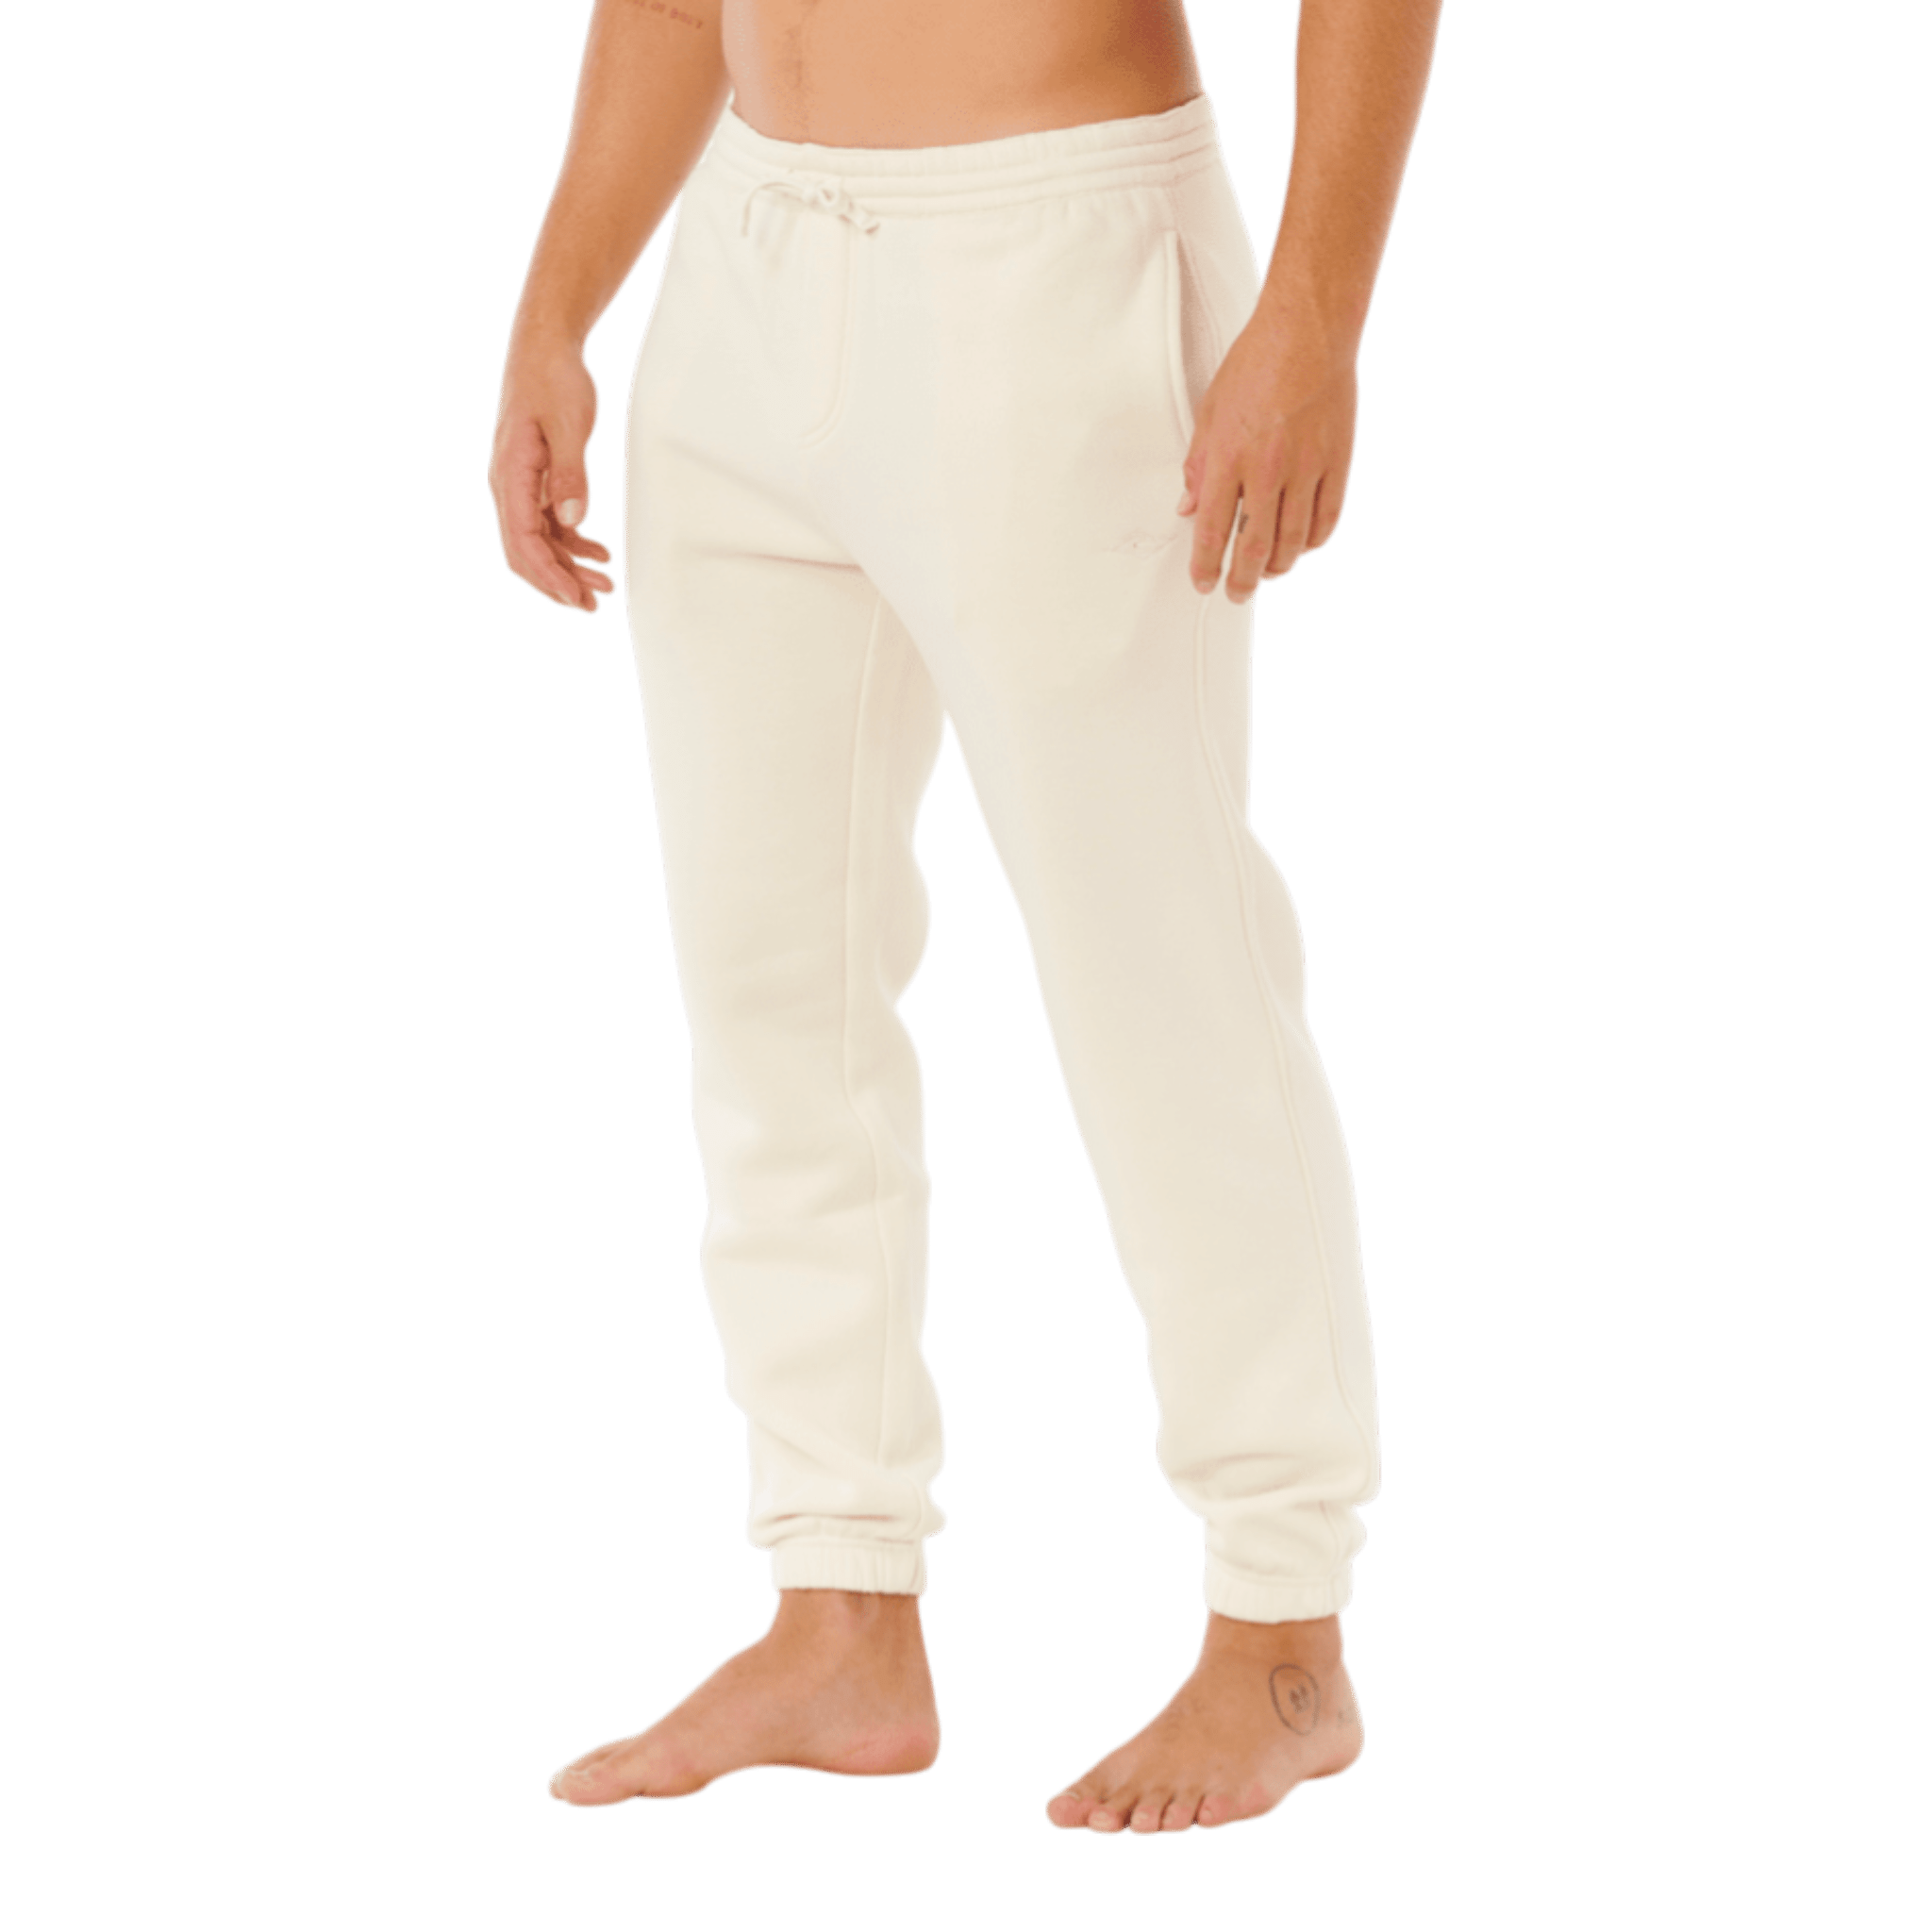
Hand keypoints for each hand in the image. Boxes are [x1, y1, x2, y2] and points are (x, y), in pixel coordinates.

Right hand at [488, 341, 618, 614]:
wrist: (546, 348)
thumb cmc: (553, 379)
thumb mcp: (568, 426)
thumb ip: (570, 475)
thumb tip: (572, 521)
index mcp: (510, 475)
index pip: (523, 542)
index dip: (550, 576)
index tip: (577, 599)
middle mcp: (509, 485)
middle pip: (527, 551)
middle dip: (558, 581)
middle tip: (593, 604)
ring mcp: (521, 484)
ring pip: (540, 541)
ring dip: (569, 566)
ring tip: (603, 585)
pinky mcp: (536, 479)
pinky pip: (549, 523)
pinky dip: (572, 542)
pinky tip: (597, 552)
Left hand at [1175, 301, 1359, 603]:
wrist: (1308, 333)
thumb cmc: (1258, 362)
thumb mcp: (1210, 412)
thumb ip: (1198, 466)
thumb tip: (1189, 507)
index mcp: (1229, 458)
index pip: (1212, 531)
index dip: (1206, 566)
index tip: (1204, 582)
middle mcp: (1268, 470)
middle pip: (1254, 548)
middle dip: (1242, 580)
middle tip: (1236, 593)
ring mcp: (1307, 469)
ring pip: (1294, 541)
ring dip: (1278, 566)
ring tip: (1266, 573)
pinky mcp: (1337, 462)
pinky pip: (1327, 518)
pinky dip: (1314, 540)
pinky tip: (1302, 545)